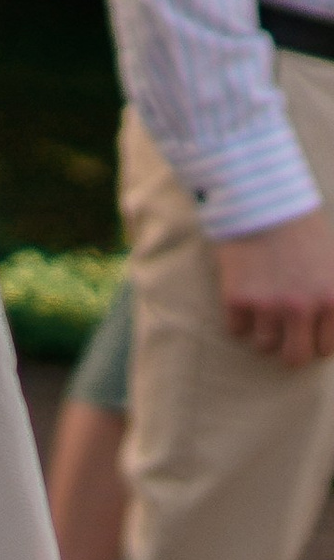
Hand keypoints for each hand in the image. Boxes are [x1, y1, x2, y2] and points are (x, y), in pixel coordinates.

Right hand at [216, 206, 333, 366]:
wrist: (262, 201)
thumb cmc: (303, 231)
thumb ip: (333, 299)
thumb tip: (330, 332)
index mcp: (333, 299)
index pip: (325, 349)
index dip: (314, 338)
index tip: (307, 326)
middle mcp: (303, 307)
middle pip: (294, 358)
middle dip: (289, 347)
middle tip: (283, 332)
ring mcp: (268, 305)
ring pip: (263, 345)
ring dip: (262, 329)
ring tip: (262, 304)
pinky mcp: (238, 299)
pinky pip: (236, 329)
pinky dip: (239, 317)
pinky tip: (244, 294)